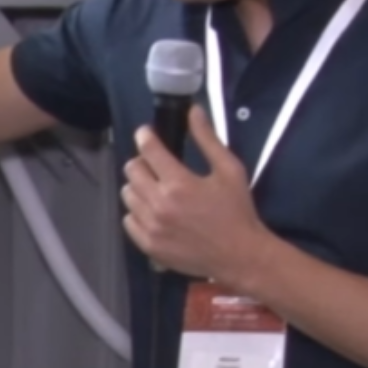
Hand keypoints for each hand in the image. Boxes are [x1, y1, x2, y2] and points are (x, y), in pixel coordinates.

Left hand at [121, 105, 278, 281]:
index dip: (145, 136)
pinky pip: (128, 220)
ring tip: (156, 189)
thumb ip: (207, 140)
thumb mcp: (229, 170)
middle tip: (156, 165)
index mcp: (178, 183)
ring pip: (128, 194)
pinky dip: (137, 212)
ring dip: (139, 186)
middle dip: (142, 161)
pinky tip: (154, 212)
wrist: (240, 256)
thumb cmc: (237, 211)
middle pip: (131, 170)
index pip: (148, 149)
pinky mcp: (148, 245)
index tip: (147, 134)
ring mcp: (151, 227)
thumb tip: (192, 111)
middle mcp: (159, 204)